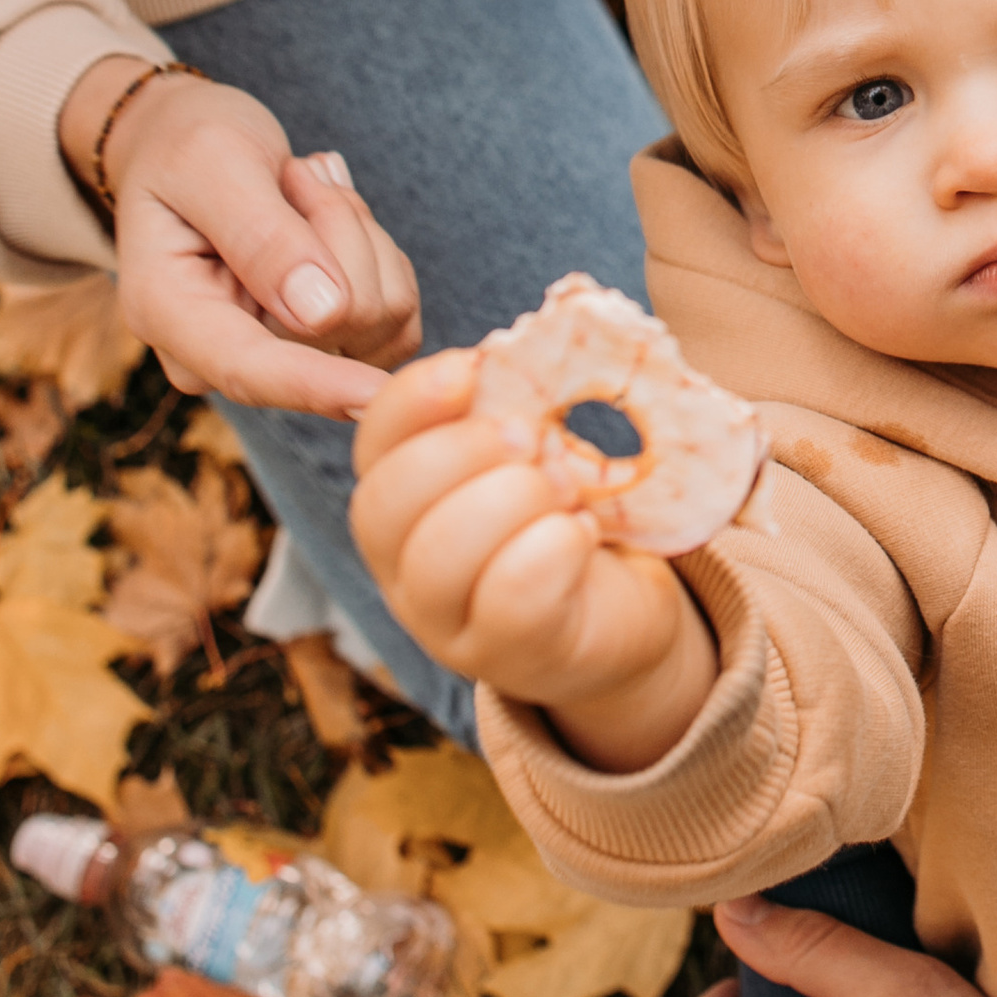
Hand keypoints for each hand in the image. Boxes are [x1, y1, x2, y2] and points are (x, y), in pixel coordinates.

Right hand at [61, 57, 418, 416]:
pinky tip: (327, 223)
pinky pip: (400, 312)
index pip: (248, 370)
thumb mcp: (212, 162)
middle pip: (339, 322)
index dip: (316, 384)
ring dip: (359, 233)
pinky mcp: (331, 344)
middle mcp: (222, 356)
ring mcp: (281, 356)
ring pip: (382, 312)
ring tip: (300, 190)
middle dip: (339, 229)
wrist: (191, 149)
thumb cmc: (188, 146)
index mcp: (169, 316)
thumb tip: (321, 315)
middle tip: (295, 172)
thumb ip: (262, 236)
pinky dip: (379, 255)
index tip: (376, 396)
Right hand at [350, 351, 718, 769]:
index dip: (412, 401)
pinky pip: (509, 601)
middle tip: (530, 437)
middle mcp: (404, 563)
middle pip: (384, 504)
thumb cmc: (573, 516)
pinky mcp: (507, 656)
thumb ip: (529, 407)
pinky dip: (551, 551)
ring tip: (569, 487)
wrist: (622, 614)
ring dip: (510, 501)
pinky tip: (582, 534)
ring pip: (438, 558)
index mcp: (405, 497)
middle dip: (460, 454)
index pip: (374, 444)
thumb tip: (551, 340)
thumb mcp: (547, 452)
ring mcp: (446, 620)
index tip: (471, 367)